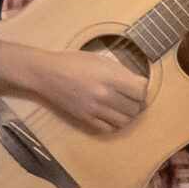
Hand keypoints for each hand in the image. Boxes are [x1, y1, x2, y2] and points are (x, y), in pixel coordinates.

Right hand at [31, 46, 148, 135]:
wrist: (46, 73)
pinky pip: (108, 129)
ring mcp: (94, 109)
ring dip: (128, 114)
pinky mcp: (85, 118)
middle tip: (132, 97)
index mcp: (109, 76)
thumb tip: (138, 82)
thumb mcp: (100, 58)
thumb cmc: (72, 62)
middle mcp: (103, 94)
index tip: (137, 85)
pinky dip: (114, 124)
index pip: (141, 90)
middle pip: (135, 107)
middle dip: (137, 102)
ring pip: (125, 121)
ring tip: (123, 107)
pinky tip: (112, 115)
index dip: (142, 87)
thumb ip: (120, 71)